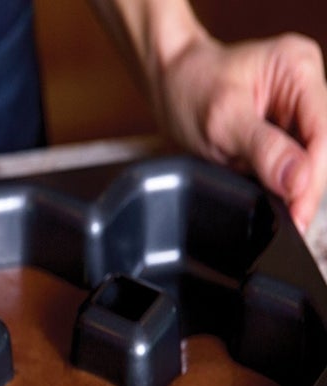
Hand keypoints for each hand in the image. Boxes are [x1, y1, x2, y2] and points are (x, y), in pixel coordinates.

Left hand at [154, 32, 326, 232]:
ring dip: (296, 189)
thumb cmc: (190, 90)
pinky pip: (290, 164)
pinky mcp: (282, 131)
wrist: (169, 87)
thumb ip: (263, 149)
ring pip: (308, 160)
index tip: (300, 212)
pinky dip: (282, 185)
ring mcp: (296, 110)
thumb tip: (297, 180)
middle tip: (292, 223)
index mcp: (298, 67)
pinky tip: (275, 203)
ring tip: (284, 217)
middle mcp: (304, 86)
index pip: (322, 131)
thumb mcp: (223, 121)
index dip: (313, 177)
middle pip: (321, 148)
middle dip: (306, 187)